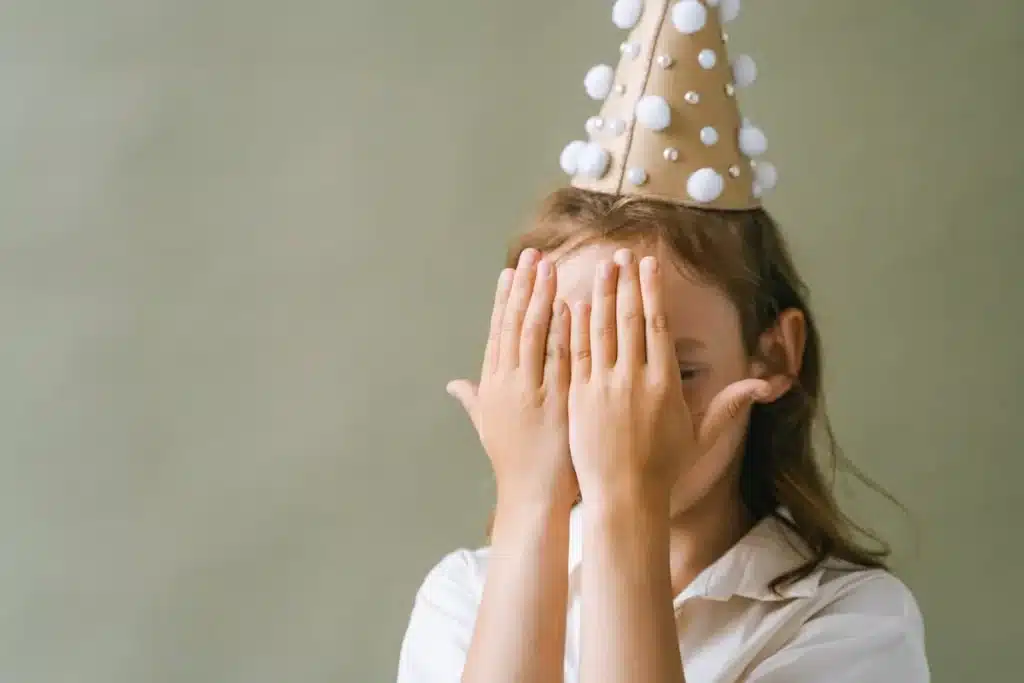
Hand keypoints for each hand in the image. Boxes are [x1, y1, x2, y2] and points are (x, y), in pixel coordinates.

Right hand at [447, 248, 577, 513]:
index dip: (505, 300)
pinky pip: (559, 360)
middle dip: (525, 288)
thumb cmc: (514, 463)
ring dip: (542, 299)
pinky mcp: (555, 402)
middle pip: (515, 326)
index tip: (512, 271)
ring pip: (535, 335)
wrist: (532, 496)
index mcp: (492, 386)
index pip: (498, 333)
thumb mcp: (487, 427)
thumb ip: (473, 399)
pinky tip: (570, 305)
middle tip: (534, 255)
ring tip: (550, 268)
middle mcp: (507, 384)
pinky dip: (563, 332)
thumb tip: (454, 384)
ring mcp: (531, 391)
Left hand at [567, 249, 769, 509]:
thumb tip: (766, 385)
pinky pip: (576, 354)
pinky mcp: (578, 398)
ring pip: (600, 331)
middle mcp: (633, 380)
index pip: (656, 325)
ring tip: (601, 268)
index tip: (648, 265)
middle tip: (621, 254)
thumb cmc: (664, 469)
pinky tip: (575, 303)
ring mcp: (603, 388)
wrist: (625, 498)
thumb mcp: (702, 436)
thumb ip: (729, 404)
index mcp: (664, 384)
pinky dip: (575, 327)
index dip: (652, 291)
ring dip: (601, 295)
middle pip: (629, 319)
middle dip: (626, 283)